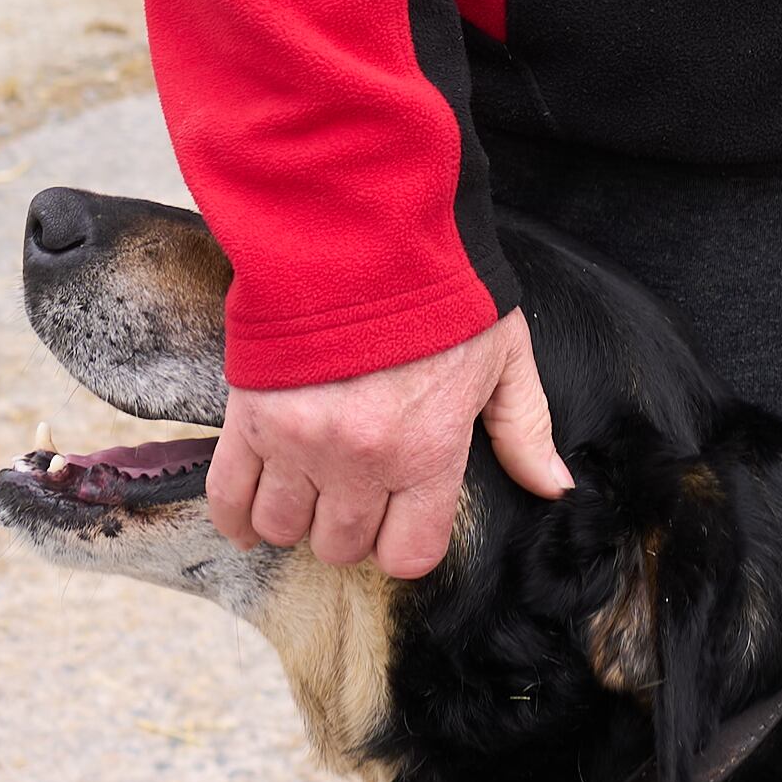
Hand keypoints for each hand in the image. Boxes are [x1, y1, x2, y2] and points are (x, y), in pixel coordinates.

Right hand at [207, 307, 570, 578]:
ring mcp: (299, 442)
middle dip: (351, 526)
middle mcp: (360, 460)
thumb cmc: (440, 288)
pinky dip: (236, 516)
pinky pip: (228, 496)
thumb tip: (553, 486)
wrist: (361, 227)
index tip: (401, 516)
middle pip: (342, 545)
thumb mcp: (504, 353)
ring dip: (297, 516)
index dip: (405, 541)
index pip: (409, 554)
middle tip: (357, 488)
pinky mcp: (249, 417)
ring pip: (285, 527)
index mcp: (427, 450)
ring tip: (310, 486)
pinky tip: (252, 516)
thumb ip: (524, 427)